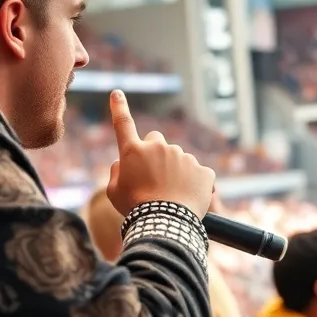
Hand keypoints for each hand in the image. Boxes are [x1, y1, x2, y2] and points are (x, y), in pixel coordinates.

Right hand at [106, 91, 214, 217]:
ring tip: (171, 195)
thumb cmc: (135, 209)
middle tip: (154, 176)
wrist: (165, 224)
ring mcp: (183, 157)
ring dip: (175, 171)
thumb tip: (123, 163)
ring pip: (178, 159)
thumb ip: (117, 172)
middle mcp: (159, 147)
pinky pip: (198, 174)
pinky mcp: (203, 170)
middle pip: (156, 140)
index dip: (119, 107)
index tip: (118, 93)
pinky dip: (194, 184)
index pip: (123, 124)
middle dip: (155, 152)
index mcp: (134, 152)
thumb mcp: (113, 193)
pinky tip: (188, 199)